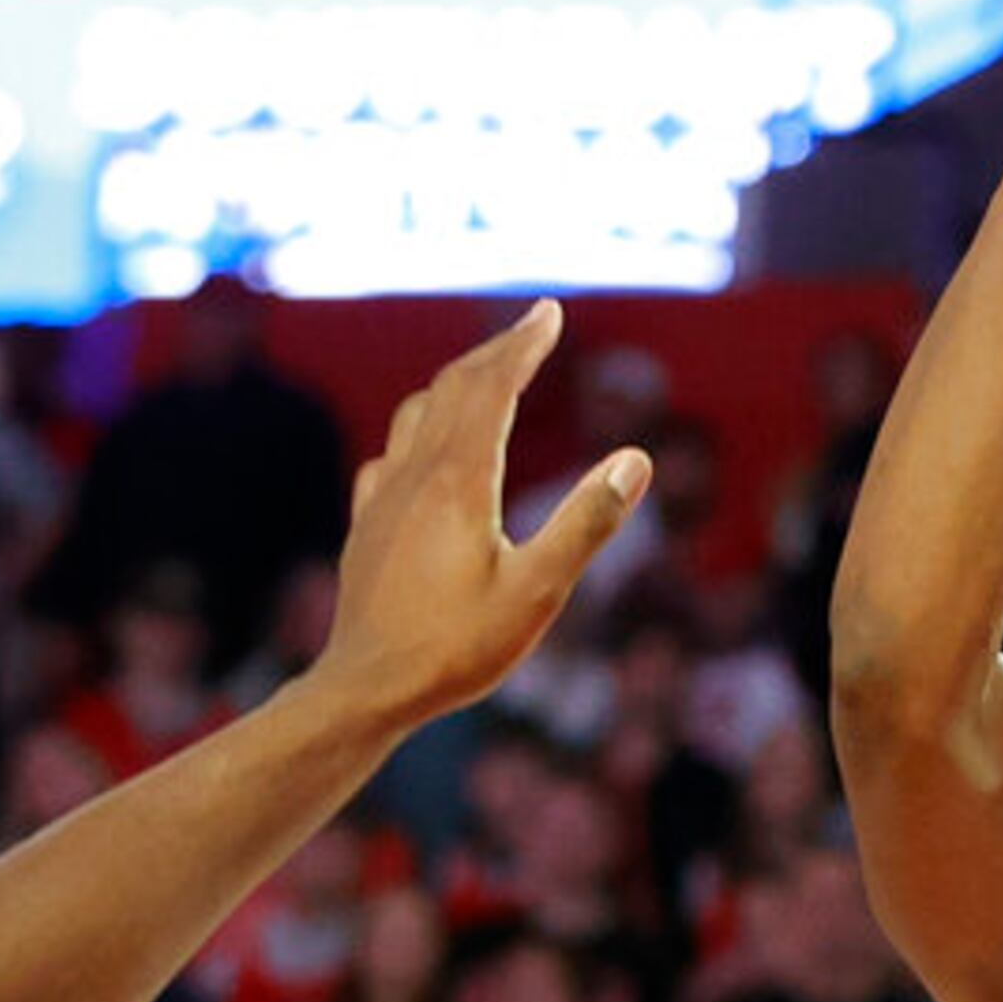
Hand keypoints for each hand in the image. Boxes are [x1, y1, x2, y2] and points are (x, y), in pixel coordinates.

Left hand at [304, 304, 648, 725]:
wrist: (365, 690)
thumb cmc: (455, 649)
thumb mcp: (537, 592)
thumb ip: (587, 523)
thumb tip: (636, 459)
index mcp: (461, 480)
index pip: (494, 386)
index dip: (522, 344)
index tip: (548, 311)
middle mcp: (416, 475)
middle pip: (454, 387)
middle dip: (496, 352)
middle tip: (531, 327)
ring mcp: (383, 499)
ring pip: (416, 414)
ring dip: (456, 383)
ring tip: (485, 377)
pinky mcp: (366, 527)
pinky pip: (391, 455)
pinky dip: (418, 430)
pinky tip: (421, 452)